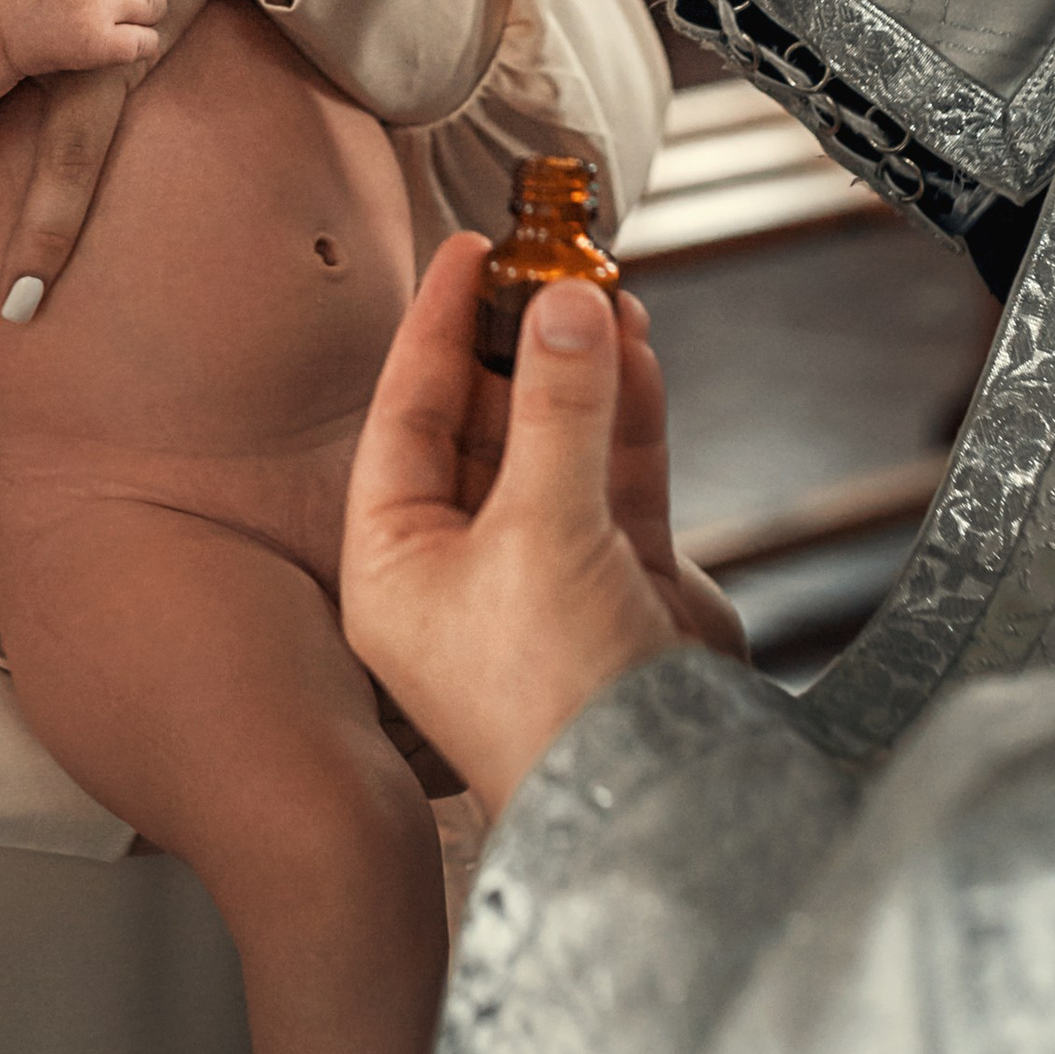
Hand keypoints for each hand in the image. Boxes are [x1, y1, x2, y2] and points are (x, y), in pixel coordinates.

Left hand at [340, 235, 743, 822]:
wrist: (661, 806)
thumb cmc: (556, 697)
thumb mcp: (543, 532)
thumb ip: (558, 408)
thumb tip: (567, 301)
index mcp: (393, 568)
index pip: (406, 416)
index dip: (438, 327)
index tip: (471, 247)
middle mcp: (459, 571)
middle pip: (482, 424)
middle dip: (520, 341)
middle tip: (553, 259)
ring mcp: (542, 578)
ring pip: (556, 444)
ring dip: (580, 368)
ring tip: (605, 289)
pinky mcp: (616, 586)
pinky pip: (613, 477)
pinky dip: (627, 416)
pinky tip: (637, 352)